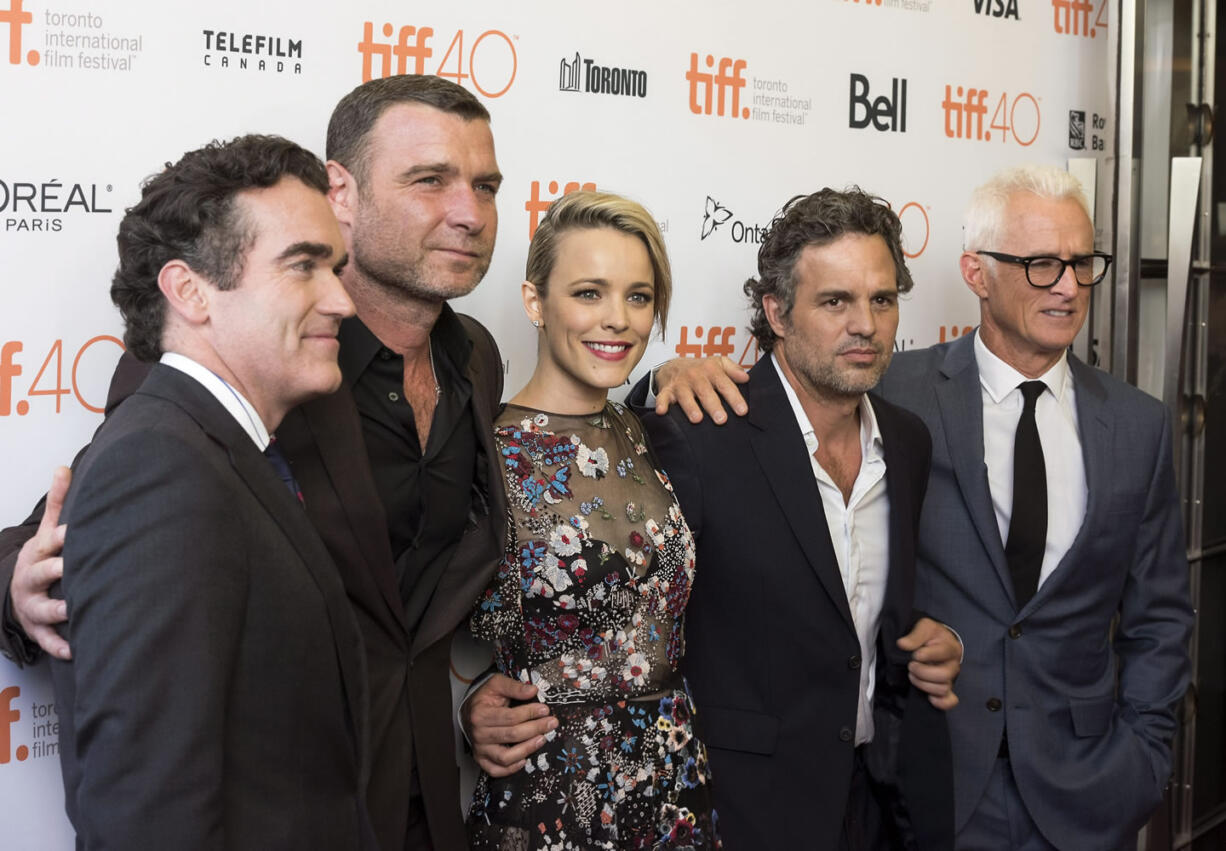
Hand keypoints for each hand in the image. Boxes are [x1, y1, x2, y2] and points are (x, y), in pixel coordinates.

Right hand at [12, 466, 71, 659]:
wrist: (17, 591)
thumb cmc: (43, 557)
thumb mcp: (47, 530)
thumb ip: (58, 501)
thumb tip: (65, 466)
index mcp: (39, 552)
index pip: (50, 541)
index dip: (63, 536)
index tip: (76, 531)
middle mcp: (33, 578)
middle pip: (42, 572)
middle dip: (55, 569)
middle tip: (70, 568)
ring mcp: (32, 604)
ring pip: (43, 607)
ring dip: (58, 609)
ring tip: (73, 610)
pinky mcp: (36, 627)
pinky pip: (45, 638)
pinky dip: (57, 645)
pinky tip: (72, 650)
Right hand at [462, 673, 556, 776]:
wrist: (469, 711)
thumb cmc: (484, 698)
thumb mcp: (496, 684)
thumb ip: (514, 686)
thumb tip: (532, 690)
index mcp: (480, 714)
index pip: (510, 717)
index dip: (530, 713)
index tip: (545, 710)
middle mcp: (478, 733)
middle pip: (512, 735)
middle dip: (535, 729)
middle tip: (551, 723)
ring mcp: (479, 748)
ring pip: (505, 757)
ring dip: (527, 749)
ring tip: (541, 739)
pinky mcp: (481, 759)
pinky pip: (496, 770)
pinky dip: (511, 768)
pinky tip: (524, 759)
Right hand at [654, 356, 748, 424]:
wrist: (674, 365)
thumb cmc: (700, 368)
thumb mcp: (718, 363)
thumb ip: (733, 370)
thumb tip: (746, 378)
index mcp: (711, 370)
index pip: (725, 385)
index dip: (734, 398)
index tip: (742, 411)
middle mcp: (695, 376)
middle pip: (705, 392)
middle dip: (713, 406)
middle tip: (721, 419)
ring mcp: (680, 384)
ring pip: (685, 396)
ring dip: (690, 407)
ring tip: (697, 419)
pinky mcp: (666, 391)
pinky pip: (663, 398)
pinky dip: (661, 404)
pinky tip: (662, 411)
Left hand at [896, 617, 959, 709]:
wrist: (935, 642)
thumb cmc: (931, 635)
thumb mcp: (924, 626)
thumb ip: (915, 635)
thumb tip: (902, 644)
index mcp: (951, 647)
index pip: (942, 653)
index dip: (925, 655)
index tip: (915, 654)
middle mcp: (954, 665)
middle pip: (943, 675)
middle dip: (922, 672)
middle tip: (911, 666)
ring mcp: (951, 679)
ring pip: (942, 689)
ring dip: (923, 684)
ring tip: (913, 675)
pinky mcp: (946, 689)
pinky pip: (949, 701)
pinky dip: (940, 702)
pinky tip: (928, 697)